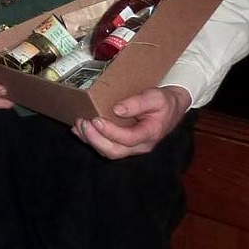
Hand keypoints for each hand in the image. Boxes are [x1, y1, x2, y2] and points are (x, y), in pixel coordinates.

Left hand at [73, 85, 191, 158]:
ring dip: (90, 140)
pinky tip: (77, 130)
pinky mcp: (122, 144)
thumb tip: (117, 109)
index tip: (96, 119)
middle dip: (95, 139)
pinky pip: (104, 146)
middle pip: (114, 151)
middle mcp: (140, 145)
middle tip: (83, 122)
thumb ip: (138, 103)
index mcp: (150, 134)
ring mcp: (131, 147)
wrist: (171, 108)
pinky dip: (89, 139)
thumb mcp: (156, 97)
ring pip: (107, 151)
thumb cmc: (164, 102)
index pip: (128, 139)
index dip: (110, 132)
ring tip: (78, 124)